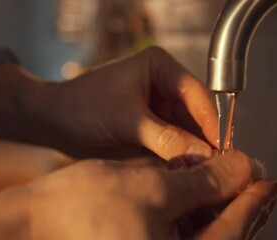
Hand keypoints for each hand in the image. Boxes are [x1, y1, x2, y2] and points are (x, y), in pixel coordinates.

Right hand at [0, 151, 276, 239]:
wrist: (31, 219)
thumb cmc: (84, 206)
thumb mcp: (154, 188)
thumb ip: (207, 182)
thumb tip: (247, 168)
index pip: (231, 232)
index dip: (253, 200)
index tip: (269, 177)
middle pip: (222, 236)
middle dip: (240, 203)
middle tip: (256, 175)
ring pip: (203, 234)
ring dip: (218, 204)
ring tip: (232, 177)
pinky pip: (181, 234)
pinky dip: (194, 212)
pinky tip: (200, 189)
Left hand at [44, 47, 218, 158]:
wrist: (55, 121)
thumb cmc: (83, 106)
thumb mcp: (128, 120)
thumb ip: (167, 137)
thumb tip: (203, 155)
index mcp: (160, 67)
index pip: (197, 95)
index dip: (212, 122)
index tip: (222, 149)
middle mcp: (163, 85)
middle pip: (196, 114)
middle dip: (206, 140)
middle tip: (217, 167)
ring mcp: (158, 108)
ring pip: (187, 131)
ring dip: (194, 150)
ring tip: (204, 172)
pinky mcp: (152, 127)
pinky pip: (174, 142)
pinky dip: (180, 156)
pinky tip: (187, 171)